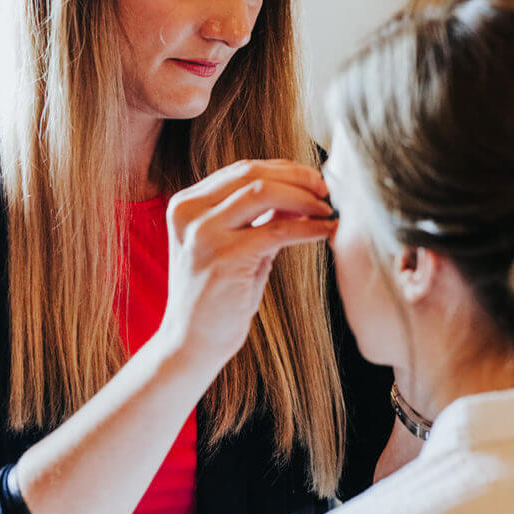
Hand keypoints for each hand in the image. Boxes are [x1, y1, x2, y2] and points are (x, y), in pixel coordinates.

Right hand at [156, 159, 336, 371]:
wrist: (192, 343)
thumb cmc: (216, 297)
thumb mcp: (234, 246)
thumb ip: (258, 217)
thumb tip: (300, 191)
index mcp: (186, 205)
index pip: (240, 170)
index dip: (282, 169)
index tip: (311, 180)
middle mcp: (189, 212)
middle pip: (252, 173)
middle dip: (297, 177)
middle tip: (325, 189)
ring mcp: (204, 232)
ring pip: (264, 191)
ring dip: (303, 197)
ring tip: (327, 209)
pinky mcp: (225, 256)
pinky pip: (277, 229)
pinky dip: (307, 226)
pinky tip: (325, 231)